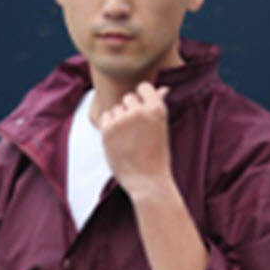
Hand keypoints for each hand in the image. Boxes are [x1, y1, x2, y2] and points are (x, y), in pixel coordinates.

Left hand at [99, 82, 172, 199]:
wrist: (147, 181)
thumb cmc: (157, 156)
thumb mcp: (161, 128)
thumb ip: (158, 106)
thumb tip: (163, 88)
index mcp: (156, 108)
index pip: (143, 87)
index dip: (142, 98)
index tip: (142, 113)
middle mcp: (139, 111)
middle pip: (128, 98)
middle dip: (130, 111)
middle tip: (136, 132)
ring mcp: (122, 120)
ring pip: (116, 108)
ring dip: (119, 119)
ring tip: (128, 139)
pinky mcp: (108, 130)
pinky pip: (106, 117)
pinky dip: (110, 126)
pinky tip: (119, 140)